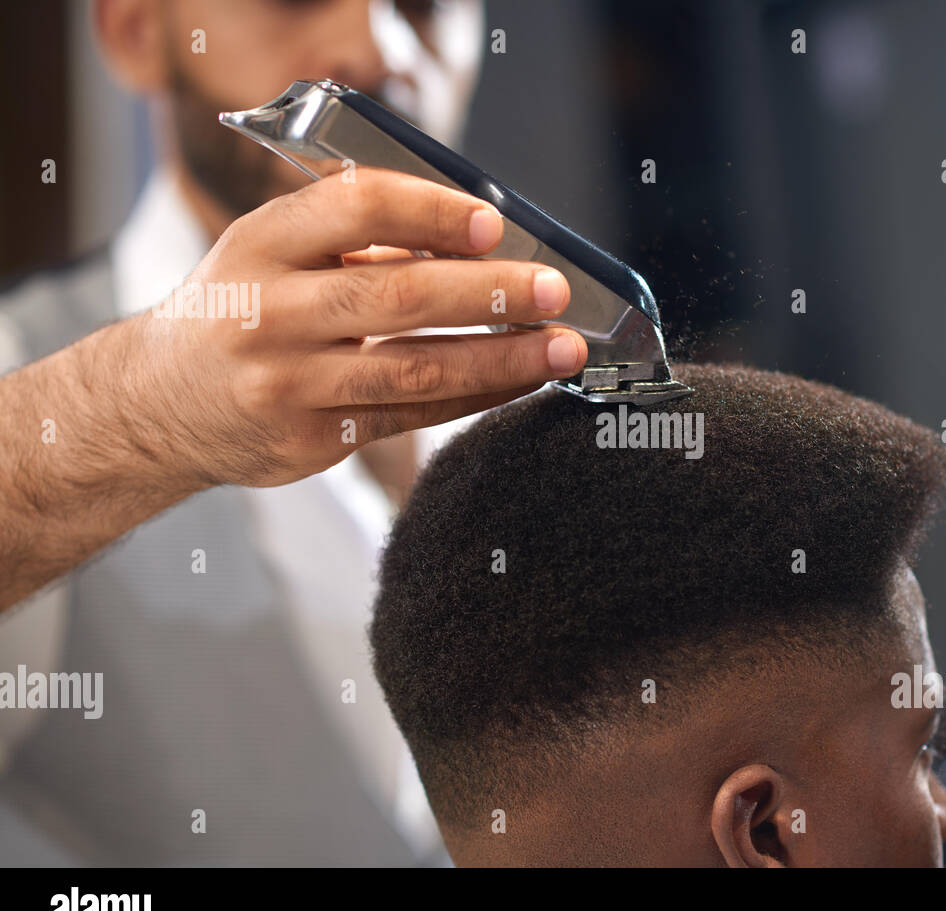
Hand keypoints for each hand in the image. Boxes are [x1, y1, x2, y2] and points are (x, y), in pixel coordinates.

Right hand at [116, 167, 586, 488]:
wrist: (160, 404)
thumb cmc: (238, 310)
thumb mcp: (271, 254)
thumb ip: (356, 241)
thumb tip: (479, 239)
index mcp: (260, 244)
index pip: (355, 208)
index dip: (432, 211)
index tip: (493, 222)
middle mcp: (269, 313)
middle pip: (399, 296)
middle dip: (491, 293)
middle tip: (554, 290)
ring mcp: (287, 385)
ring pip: (414, 369)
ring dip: (502, 359)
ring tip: (562, 348)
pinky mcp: (309, 443)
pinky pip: (409, 417)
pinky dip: (472, 398)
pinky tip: (517, 382)